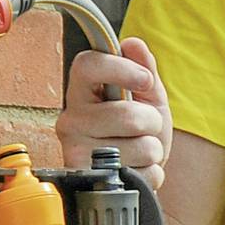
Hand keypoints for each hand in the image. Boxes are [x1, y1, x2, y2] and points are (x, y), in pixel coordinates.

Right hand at [59, 36, 171, 191]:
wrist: (138, 173)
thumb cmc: (137, 131)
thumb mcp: (146, 96)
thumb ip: (143, 69)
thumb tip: (133, 44)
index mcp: (82, 92)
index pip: (86, 65)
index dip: (121, 69)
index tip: (145, 80)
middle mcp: (71, 120)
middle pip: (127, 115)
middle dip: (152, 122)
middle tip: (145, 128)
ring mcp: (77, 151)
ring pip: (140, 146)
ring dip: (152, 150)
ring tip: (139, 151)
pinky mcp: (90, 181)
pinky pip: (143, 173)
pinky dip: (151, 173)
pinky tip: (137, 170)